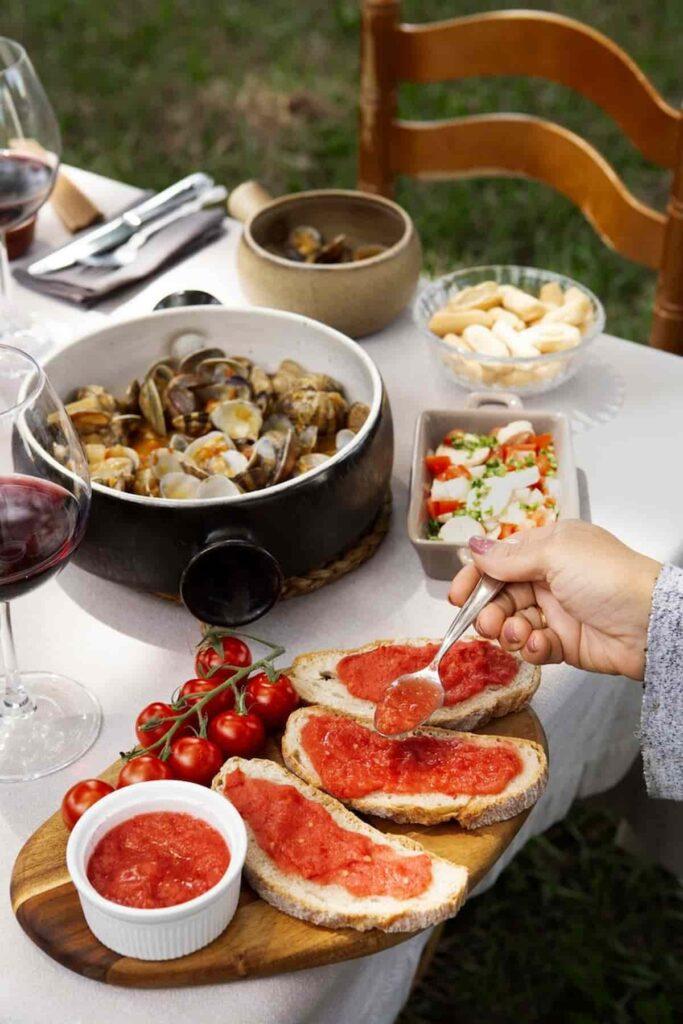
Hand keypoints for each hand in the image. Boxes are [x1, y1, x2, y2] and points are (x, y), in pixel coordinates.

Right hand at [449, 520, 660, 679]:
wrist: (649, 624)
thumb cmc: (607, 577)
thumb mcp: (554, 554)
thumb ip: (508, 557)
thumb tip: (472, 545)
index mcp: (548, 547)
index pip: (500, 560)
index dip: (476, 577)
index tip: (457, 595)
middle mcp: (549, 577)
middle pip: (501, 594)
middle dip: (487, 610)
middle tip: (485, 623)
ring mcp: (556, 611)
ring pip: (512, 622)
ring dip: (508, 630)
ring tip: (517, 633)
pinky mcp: (563, 642)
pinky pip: (532, 645)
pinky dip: (531, 647)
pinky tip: (539, 644)